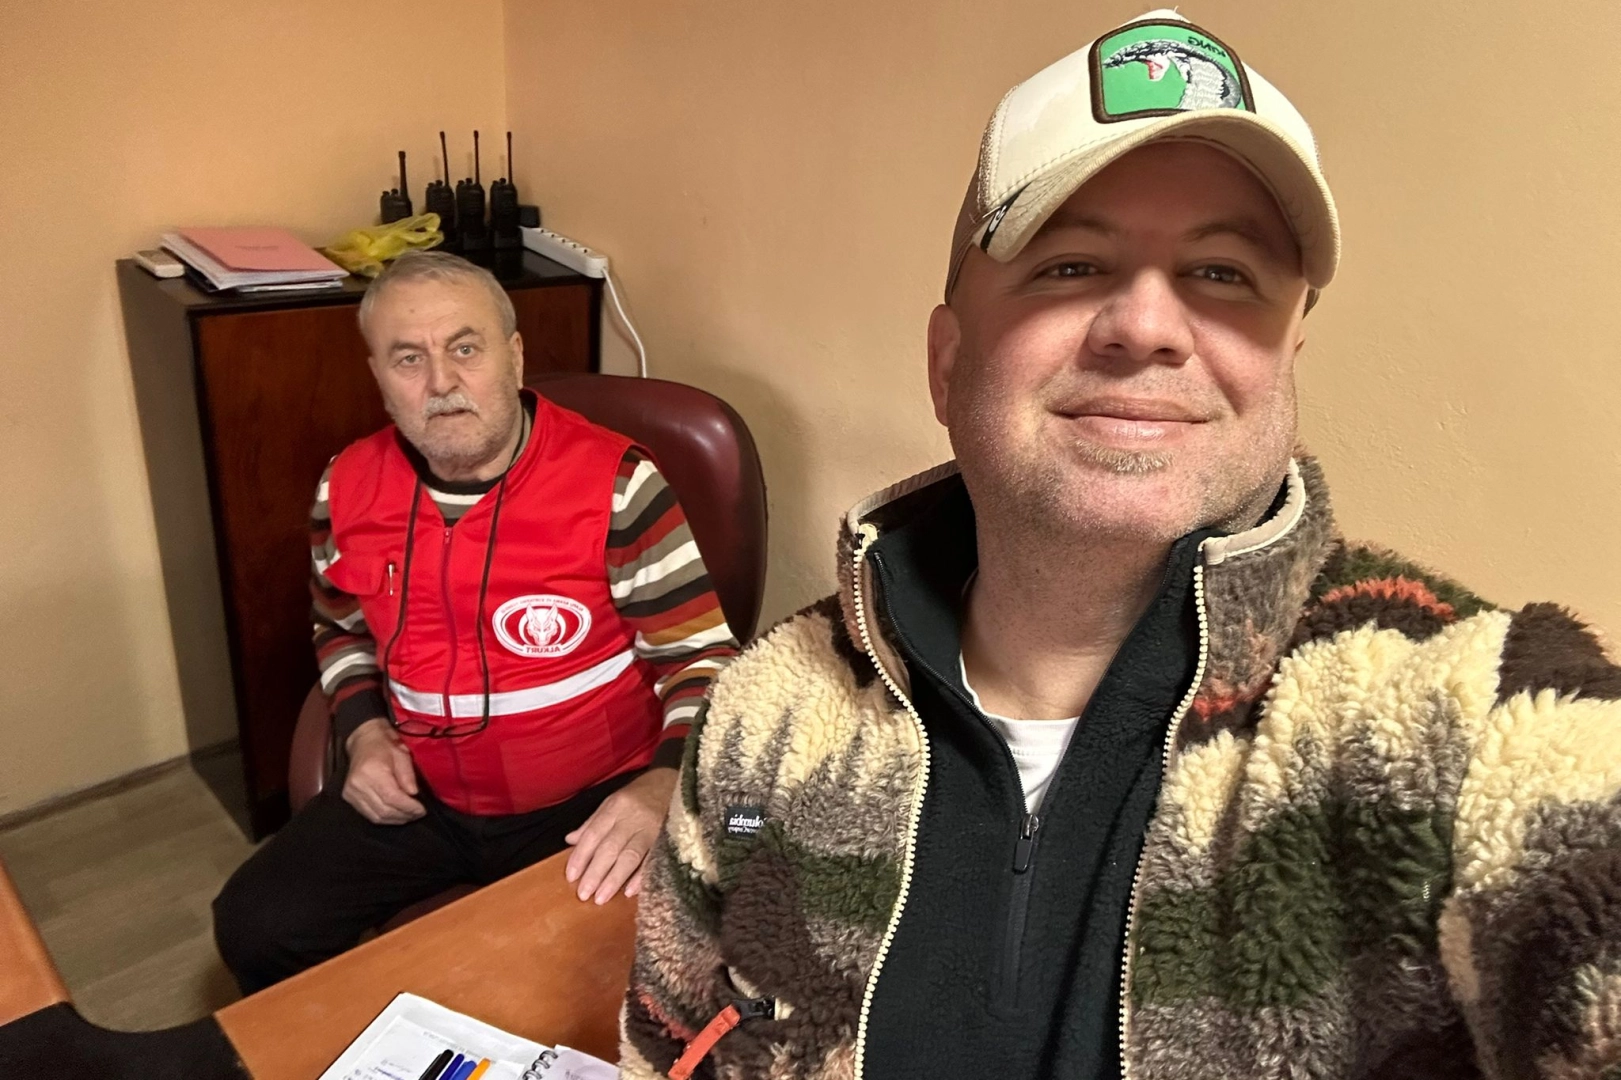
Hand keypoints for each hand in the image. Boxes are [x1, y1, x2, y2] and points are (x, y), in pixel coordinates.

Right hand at [341, 718, 425, 824]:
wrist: (364, 741)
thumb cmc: (385, 745)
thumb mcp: (402, 754)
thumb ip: (408, 775)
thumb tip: (413, 794)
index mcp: (371, 771)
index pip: (391, 797)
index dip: (408, 807)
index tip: (422, 810)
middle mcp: (358, 785)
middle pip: (384, 810)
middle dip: (404, 815)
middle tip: (418, 814)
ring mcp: (351, 793)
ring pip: (376, 816)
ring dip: (395, 819)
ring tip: (410, 815)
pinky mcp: (349, 797)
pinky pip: (369, 815)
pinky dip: (385, 818)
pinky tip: (396, 815)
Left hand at [564, 767, 676, 903]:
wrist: (676, 782)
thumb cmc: (641, 794)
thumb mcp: (614, 801)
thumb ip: (593, 822)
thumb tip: (571, 840)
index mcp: (616, 807)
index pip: (594, 834)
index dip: (581, 856)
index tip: (571, 877)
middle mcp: (632, 817)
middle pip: (610, 848)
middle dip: (595, 873)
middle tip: (584, 895)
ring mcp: (652, 829)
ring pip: (630, 856)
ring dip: (614, 879)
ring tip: (601, 898)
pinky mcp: (668, 839)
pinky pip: (653, 860)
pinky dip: (641, 876)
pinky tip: (629, 892)